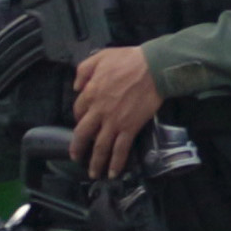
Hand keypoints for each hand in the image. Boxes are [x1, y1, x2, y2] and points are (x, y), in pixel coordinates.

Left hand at [70, 44, 162, 178]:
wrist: (154, 68)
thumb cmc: (129, 60)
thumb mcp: (100, 57)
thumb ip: (83, 70)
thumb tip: (76, 87)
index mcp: (90, 93)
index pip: (78, 110)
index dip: (78, 118)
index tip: (82, 122)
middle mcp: (99, 111)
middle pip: (83, 134)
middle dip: (78, 148)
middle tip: (76, 157)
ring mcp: (114, 122)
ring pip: (100, 147)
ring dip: (95, 162)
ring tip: (93, 173)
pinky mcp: (130, 127)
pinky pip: (121, 149)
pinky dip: (116, 163)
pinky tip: (113, 173)